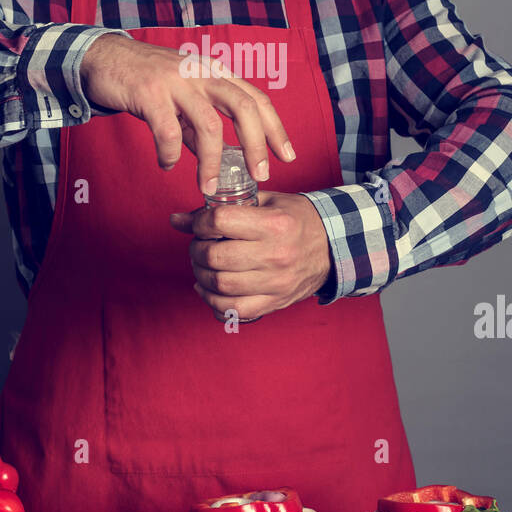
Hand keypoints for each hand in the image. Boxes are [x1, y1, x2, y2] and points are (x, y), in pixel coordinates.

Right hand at [80, 34, 294, 193]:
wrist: (104, 57)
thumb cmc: (146, 80)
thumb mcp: (181, 99)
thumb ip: (198, 126)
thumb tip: (216, 158)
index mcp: (214, 73)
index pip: (256, 99)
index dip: (275, 128)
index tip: (288, 157)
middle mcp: (201, 73)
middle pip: (243, 107)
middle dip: (256, 145)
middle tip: (260, 175)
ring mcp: (176, 81)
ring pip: (208, 124)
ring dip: (211, 161)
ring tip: (207, 186)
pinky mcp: (149, 93)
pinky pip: (168, 131)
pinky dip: (171, 154)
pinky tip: (167, 164)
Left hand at [169, 190, 331, 321]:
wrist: (333, 246)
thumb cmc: (296, 219)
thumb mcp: (265, 202)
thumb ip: (223, 208)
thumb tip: (177, 219)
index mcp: (274, 224)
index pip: (220, 221)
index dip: (199, 222)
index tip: (198, 224)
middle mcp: (275, 254)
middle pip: (216, 256)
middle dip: (197, 249)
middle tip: (199, 245)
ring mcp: (276, 282)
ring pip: (220, 284)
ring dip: (201, 274)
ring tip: (202, 265)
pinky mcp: (275, 302)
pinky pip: (234, 310)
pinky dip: (212, 301)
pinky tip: (209, 289)